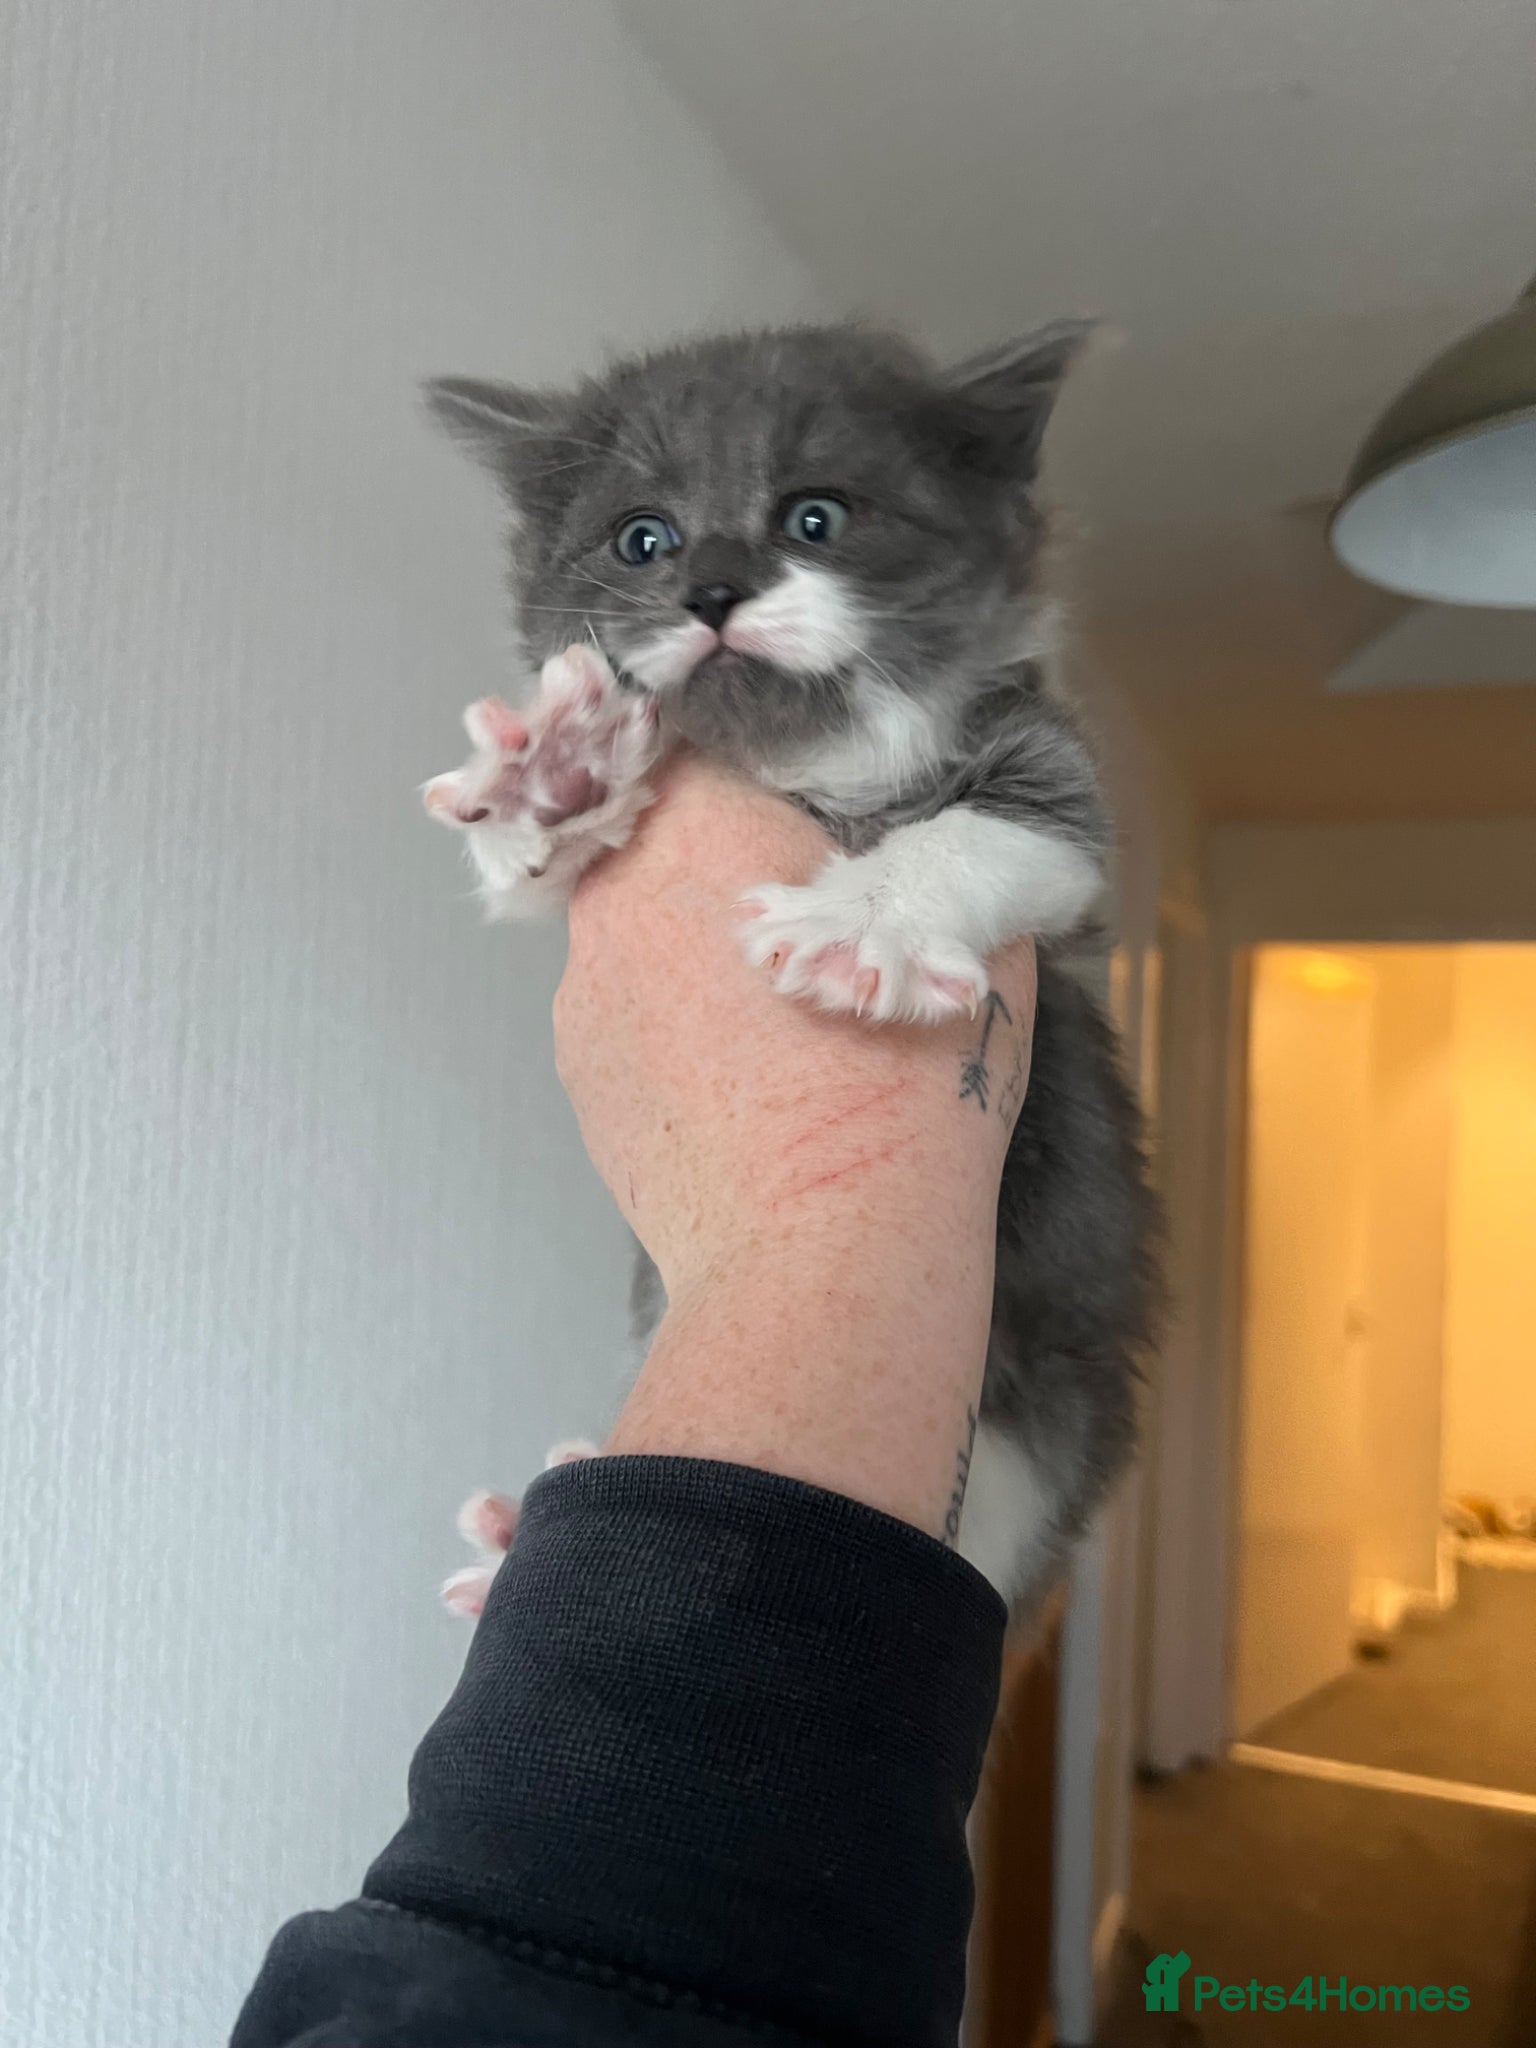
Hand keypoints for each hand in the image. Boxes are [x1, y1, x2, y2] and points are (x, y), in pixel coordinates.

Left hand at [553, 755, 1037, 1536]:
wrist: (821, 1262)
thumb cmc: (901, 1088)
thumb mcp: (967, 936)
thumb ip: (937, 849)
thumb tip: (928, 819)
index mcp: (699, 826)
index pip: (698, 727)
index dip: (758, 750)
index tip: (806, 790)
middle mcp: (615, 894)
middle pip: (664, 826)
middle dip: (730, 852)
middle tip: (816, 906)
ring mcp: (581, 990)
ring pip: (642, 922)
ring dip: (700, 939)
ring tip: (785, 1011)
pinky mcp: (578, 1074)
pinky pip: (630, 1008)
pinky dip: (677, 1019)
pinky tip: (745, 1074)